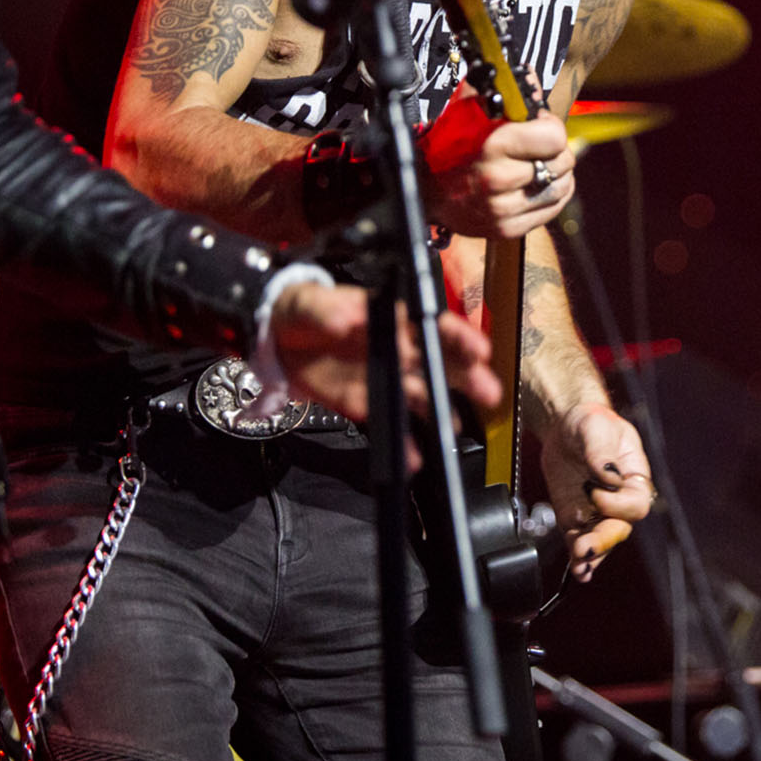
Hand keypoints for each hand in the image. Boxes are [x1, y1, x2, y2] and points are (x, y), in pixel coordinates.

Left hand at [266, 282, 499, 442]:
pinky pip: (387, 423)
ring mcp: (381, 377)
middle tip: (488, 392)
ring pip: (419, 396)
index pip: (431, 325)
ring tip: (452, 429)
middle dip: (466, 377)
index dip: (458, 338)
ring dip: (439, 412)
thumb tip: (349, 321)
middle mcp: (395, 349)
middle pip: (438, 363)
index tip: (479, 351)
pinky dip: (401, 443)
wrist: (272, 339)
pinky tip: (413, 458)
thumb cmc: (299, 309)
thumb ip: (329, 311)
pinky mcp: (362, 403)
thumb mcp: (309, 302)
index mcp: (390, 318)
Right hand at [418, 86, 574, 239]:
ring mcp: (504, 209)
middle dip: (554, 149)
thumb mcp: (469, 107)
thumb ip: (503, 88)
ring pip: (563, 186)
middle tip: (536, 146)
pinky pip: (554, 208)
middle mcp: (500, 180)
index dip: (549, 126)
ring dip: (555, 173)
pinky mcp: (508, 228)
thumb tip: (531, 77)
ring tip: (535, 165)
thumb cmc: (449, 145)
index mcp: (493, 146)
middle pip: (563, 161)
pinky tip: (534, 184)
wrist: (425, 189)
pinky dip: (551, 195)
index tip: (536, 125)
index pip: (555, 136)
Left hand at [538, 400, 653, 581]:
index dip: (617, 504)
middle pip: (619, 529)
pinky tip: (576, 569)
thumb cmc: (591, 422)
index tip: (594, 491)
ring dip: (591, 555)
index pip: (636, 504)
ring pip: (600, 542)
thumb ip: (601, 452)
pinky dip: (576, 556)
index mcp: (635, 478)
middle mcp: (618, 501)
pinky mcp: (574, 517)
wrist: (565, 425)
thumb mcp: (596, 426)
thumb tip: (608, 476)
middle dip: (603, 540)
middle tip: (585, 546)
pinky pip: (578, 540)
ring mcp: (596, 512)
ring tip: (580, 564)